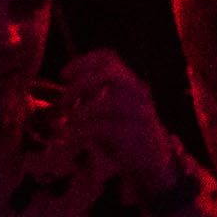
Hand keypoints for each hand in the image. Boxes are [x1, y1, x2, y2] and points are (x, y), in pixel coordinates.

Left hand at [60, 51, 181, 196]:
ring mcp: (139, 114)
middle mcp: (137, 92)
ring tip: (68, 120)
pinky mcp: (134, 136)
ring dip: (82, 111)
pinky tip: (73, 135)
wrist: (153, 159)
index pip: (108, 58)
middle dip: (81, 84)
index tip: (64, 75)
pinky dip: (84, 130)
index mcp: (129, 81)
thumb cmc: (125, 130)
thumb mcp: (111, 109)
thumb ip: (93, 97)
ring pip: (110, 102)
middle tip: (63, 100)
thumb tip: (65, 93)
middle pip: (109, 74)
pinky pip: (106, 128)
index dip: (83, 62)